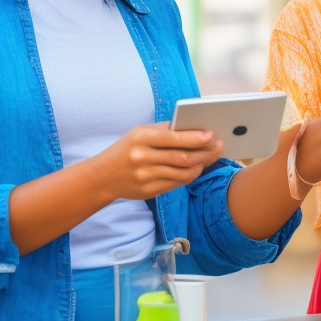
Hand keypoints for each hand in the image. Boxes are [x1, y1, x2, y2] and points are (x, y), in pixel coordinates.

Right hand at [90, 123, 222, 200]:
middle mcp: (143, 157)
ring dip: (201, 165)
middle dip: (205, 152)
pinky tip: (196, 168)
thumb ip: (165, 131)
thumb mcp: (139, 133)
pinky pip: (177, 183)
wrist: (101, 177)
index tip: (211, 135)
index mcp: (141, 138)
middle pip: (183, 157)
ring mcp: (145, 177)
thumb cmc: (126, 149)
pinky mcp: (149, 191)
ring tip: (210, 157)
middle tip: (219, 146)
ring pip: (183, 173)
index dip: (196, 138)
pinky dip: (190, 175)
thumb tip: (196, 130)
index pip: (174, 138)